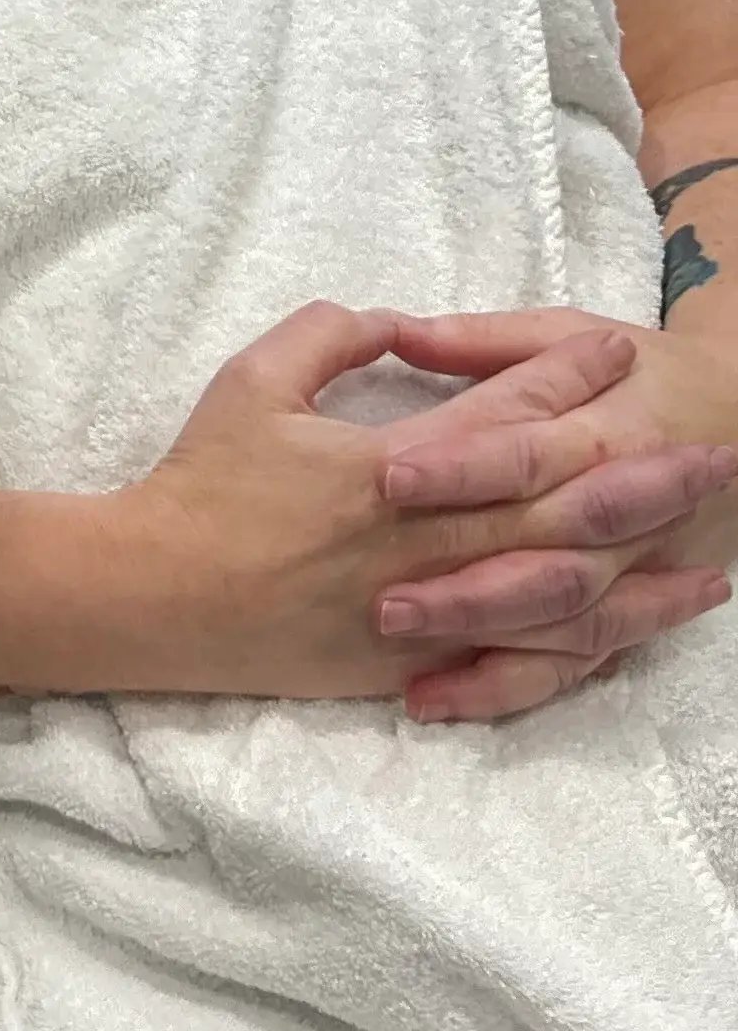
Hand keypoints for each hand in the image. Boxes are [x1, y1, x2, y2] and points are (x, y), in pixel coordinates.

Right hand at [106, 301, 736, 714]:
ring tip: (713, 565)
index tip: (618, 348)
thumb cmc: (201, 483)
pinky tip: (626, 636)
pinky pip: (516, 659)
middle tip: (720, 456)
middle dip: (647, 479)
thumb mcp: (252, 382)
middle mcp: (428, 541)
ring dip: (640, 577)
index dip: (568, 377)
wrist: (155, 597)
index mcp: (394, 466)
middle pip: (562, 508)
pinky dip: (579, 649)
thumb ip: (327, 337)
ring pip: (560, 595)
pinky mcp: (415, 663)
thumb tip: (390, 322)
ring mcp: (428, 610)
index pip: (506, 416)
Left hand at [364, 308, 737, 720]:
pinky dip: (505, 688)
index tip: (387, 477)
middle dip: (467, 587)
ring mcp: (629, 574)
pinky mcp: (625, 613)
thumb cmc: (646, 373)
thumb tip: (398, 330)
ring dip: (481, 644)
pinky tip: (433, 700)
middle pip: (545, 560)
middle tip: (383, 602)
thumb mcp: (572, 333)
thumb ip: (485, 341)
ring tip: (399, 654)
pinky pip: (570, 665)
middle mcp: (623, 515)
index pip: (529, 455)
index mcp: (607, 433)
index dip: (463, 468)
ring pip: (558, 624)